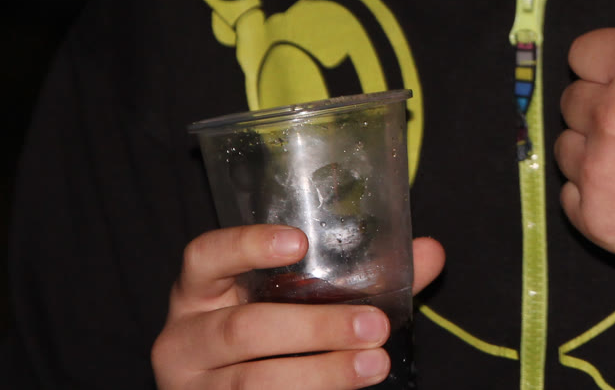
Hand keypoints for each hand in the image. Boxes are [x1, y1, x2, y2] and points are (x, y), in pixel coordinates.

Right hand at [152, 225, 445, 387]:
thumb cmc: (270, 335)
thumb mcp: (296, 302)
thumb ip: (360, 277)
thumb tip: (430, 253)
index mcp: (199, 292)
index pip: (204, 256)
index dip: (245, 246)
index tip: (299, 240)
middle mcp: (184, 338)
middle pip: (242, 329)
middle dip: (315, 327)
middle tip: (374, 326)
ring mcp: (193, 387)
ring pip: (254, 383)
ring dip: (322, 374)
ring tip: (375, 365)